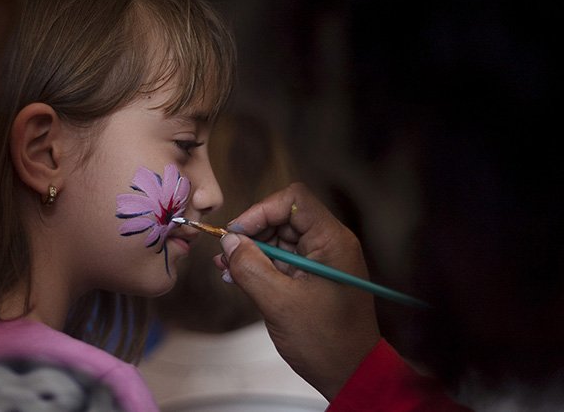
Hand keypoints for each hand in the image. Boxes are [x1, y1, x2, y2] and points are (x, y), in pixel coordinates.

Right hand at [215, 183, 380, 399]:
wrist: (350, 375)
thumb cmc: (326, 341)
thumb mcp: (280, 303)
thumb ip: (250, 267)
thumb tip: (228, 241)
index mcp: (332, 241)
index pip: (293, 200)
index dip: (261, 210)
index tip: (237, 232)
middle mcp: (329, 245)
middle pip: (283, 218)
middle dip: (252, 232)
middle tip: (226, 253)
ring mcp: (321, 261)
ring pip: (279, 239)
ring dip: (251, 250)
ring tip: (225, 267)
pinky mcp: (312, 278)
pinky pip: (281, 260)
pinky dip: (259, 265)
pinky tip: (235, 277)